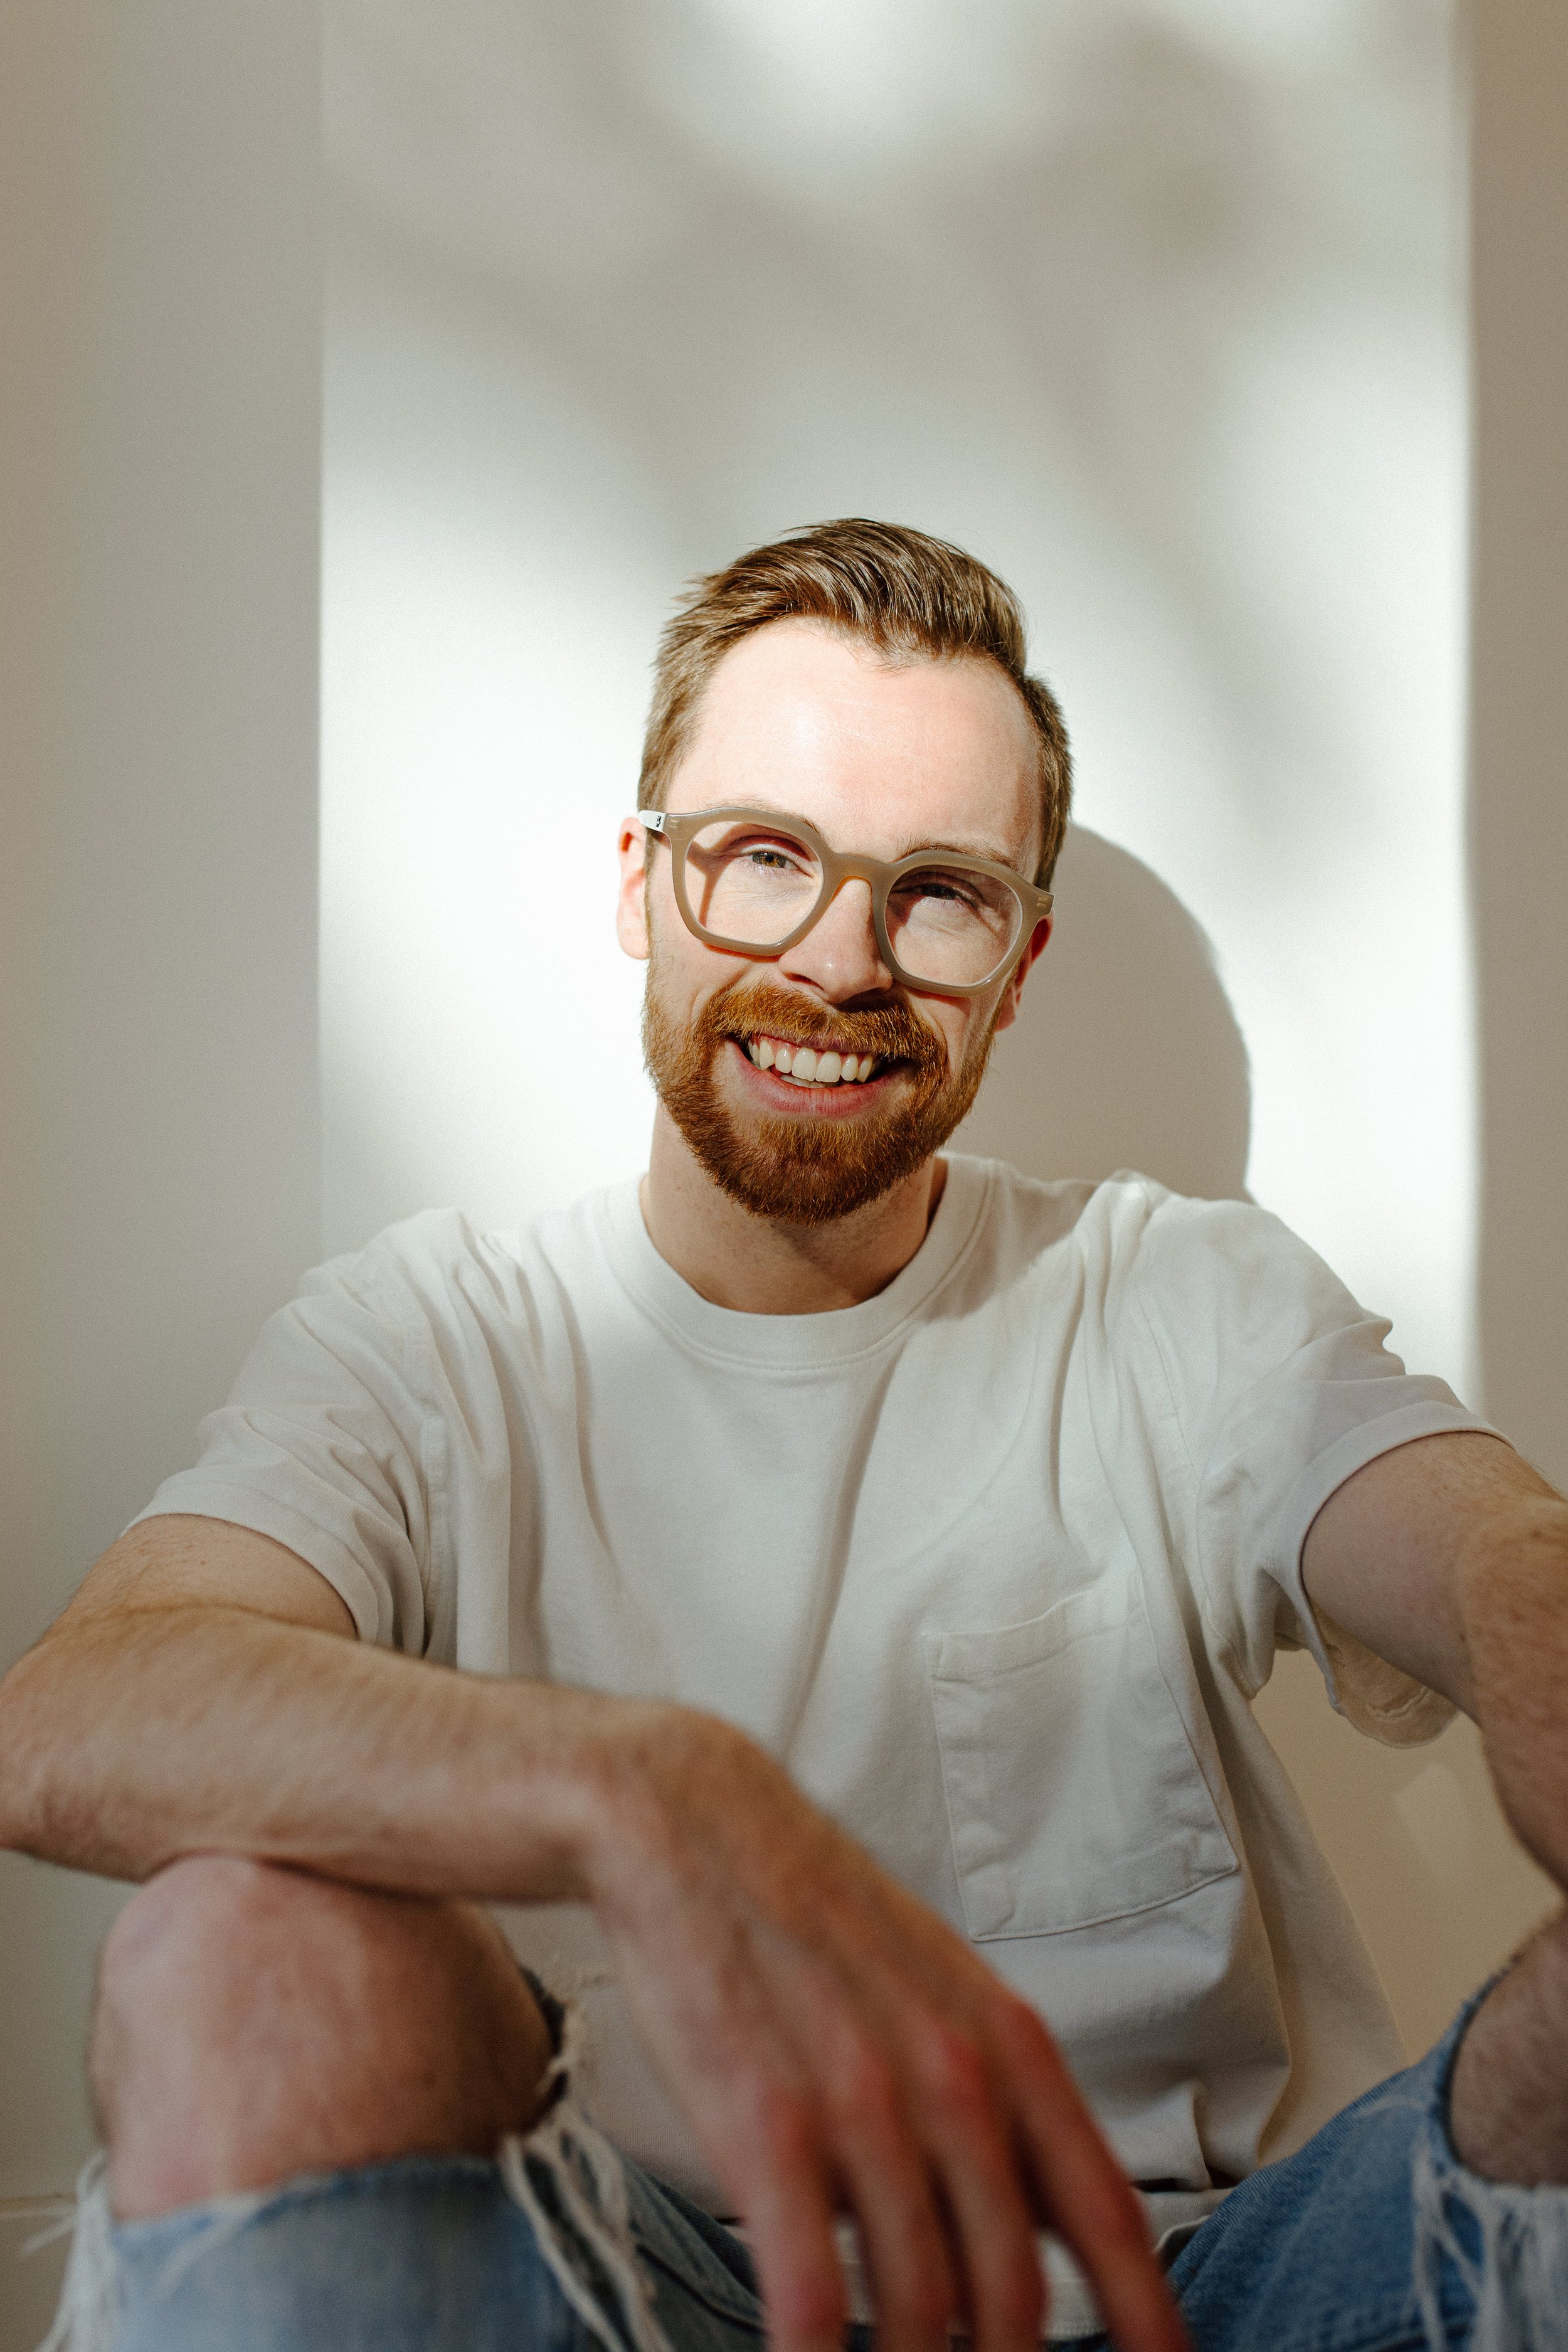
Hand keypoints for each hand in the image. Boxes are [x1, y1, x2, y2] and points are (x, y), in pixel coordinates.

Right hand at [578, 1708, 1188, 2351]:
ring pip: (921, 2309)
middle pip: (1014, 2291)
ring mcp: (865, 2108)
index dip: (1148, 2317)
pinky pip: (813, 2296)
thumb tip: (1047, 2216)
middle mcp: (955, 2081)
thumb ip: (997, 2095)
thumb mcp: (939, 1985)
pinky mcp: (768, 2129)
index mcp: (1008, 2043)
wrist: (694, 1826)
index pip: (1106, 2212)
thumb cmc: (816, 1913)